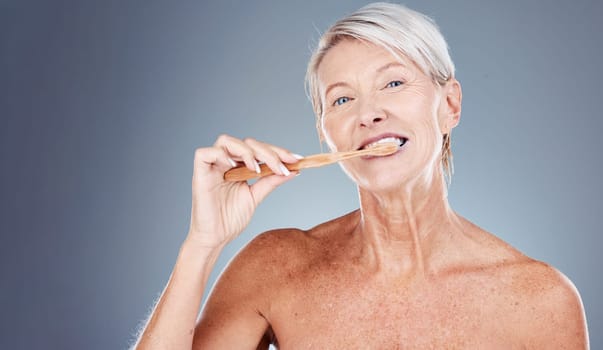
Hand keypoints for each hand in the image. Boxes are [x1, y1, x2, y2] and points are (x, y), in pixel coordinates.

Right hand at [186, 134, 298, 248]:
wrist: (215, 238)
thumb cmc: (231, 219)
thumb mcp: (256, 196)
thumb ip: (271, 181)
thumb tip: (293, 170)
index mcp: (239, 166)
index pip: (258, 149)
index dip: (277, 151)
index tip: (296, 160)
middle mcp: (225, 162)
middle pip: (246, 142)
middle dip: (268, 152)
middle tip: (282, 166)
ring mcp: (212, 166)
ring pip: (226, 141)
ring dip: (247, 151)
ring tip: (258, 169)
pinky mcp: (199, 172)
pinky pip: (205, 153)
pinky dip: (221, 155)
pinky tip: (236, 167)